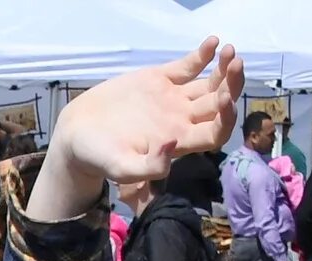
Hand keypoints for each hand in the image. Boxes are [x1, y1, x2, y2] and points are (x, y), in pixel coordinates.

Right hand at [29, 39, 245, 220]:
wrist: (77, 132)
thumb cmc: (97, 156)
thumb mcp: (119, 168)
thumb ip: (147, 168)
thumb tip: (172, 147)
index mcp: (179, 141)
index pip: (216, 131)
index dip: (227, 117)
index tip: (225, 99)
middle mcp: (182, 119)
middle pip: (220, 103)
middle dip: (232, 85)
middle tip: (234, 64)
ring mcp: (174, 98)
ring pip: (210, 83)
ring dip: (224, 68)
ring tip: (228, 51)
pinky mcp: (161, 79)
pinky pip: (189, 66)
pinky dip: (203, 54)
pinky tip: (212, 42)